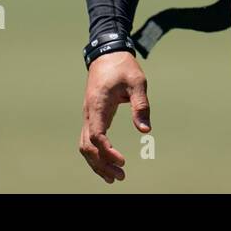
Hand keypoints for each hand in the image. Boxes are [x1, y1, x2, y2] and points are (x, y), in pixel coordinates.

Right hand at [78, 50, 150, 183]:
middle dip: (101, 164)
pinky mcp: (92, 116)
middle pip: (87, 146)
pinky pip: (88, 139)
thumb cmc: (123, 67)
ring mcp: (88, 115)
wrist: (107, 54)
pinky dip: (95, 154)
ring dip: (97, 162)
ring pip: (85, 145)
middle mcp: (89, 113)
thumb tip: (145, 130)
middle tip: (120, 177)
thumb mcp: (137, 82)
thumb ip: (141, 105)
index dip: (107, 151)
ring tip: (113, 177)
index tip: (122, 161)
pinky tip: (107, 162)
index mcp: (98, 105)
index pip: (97, 135)